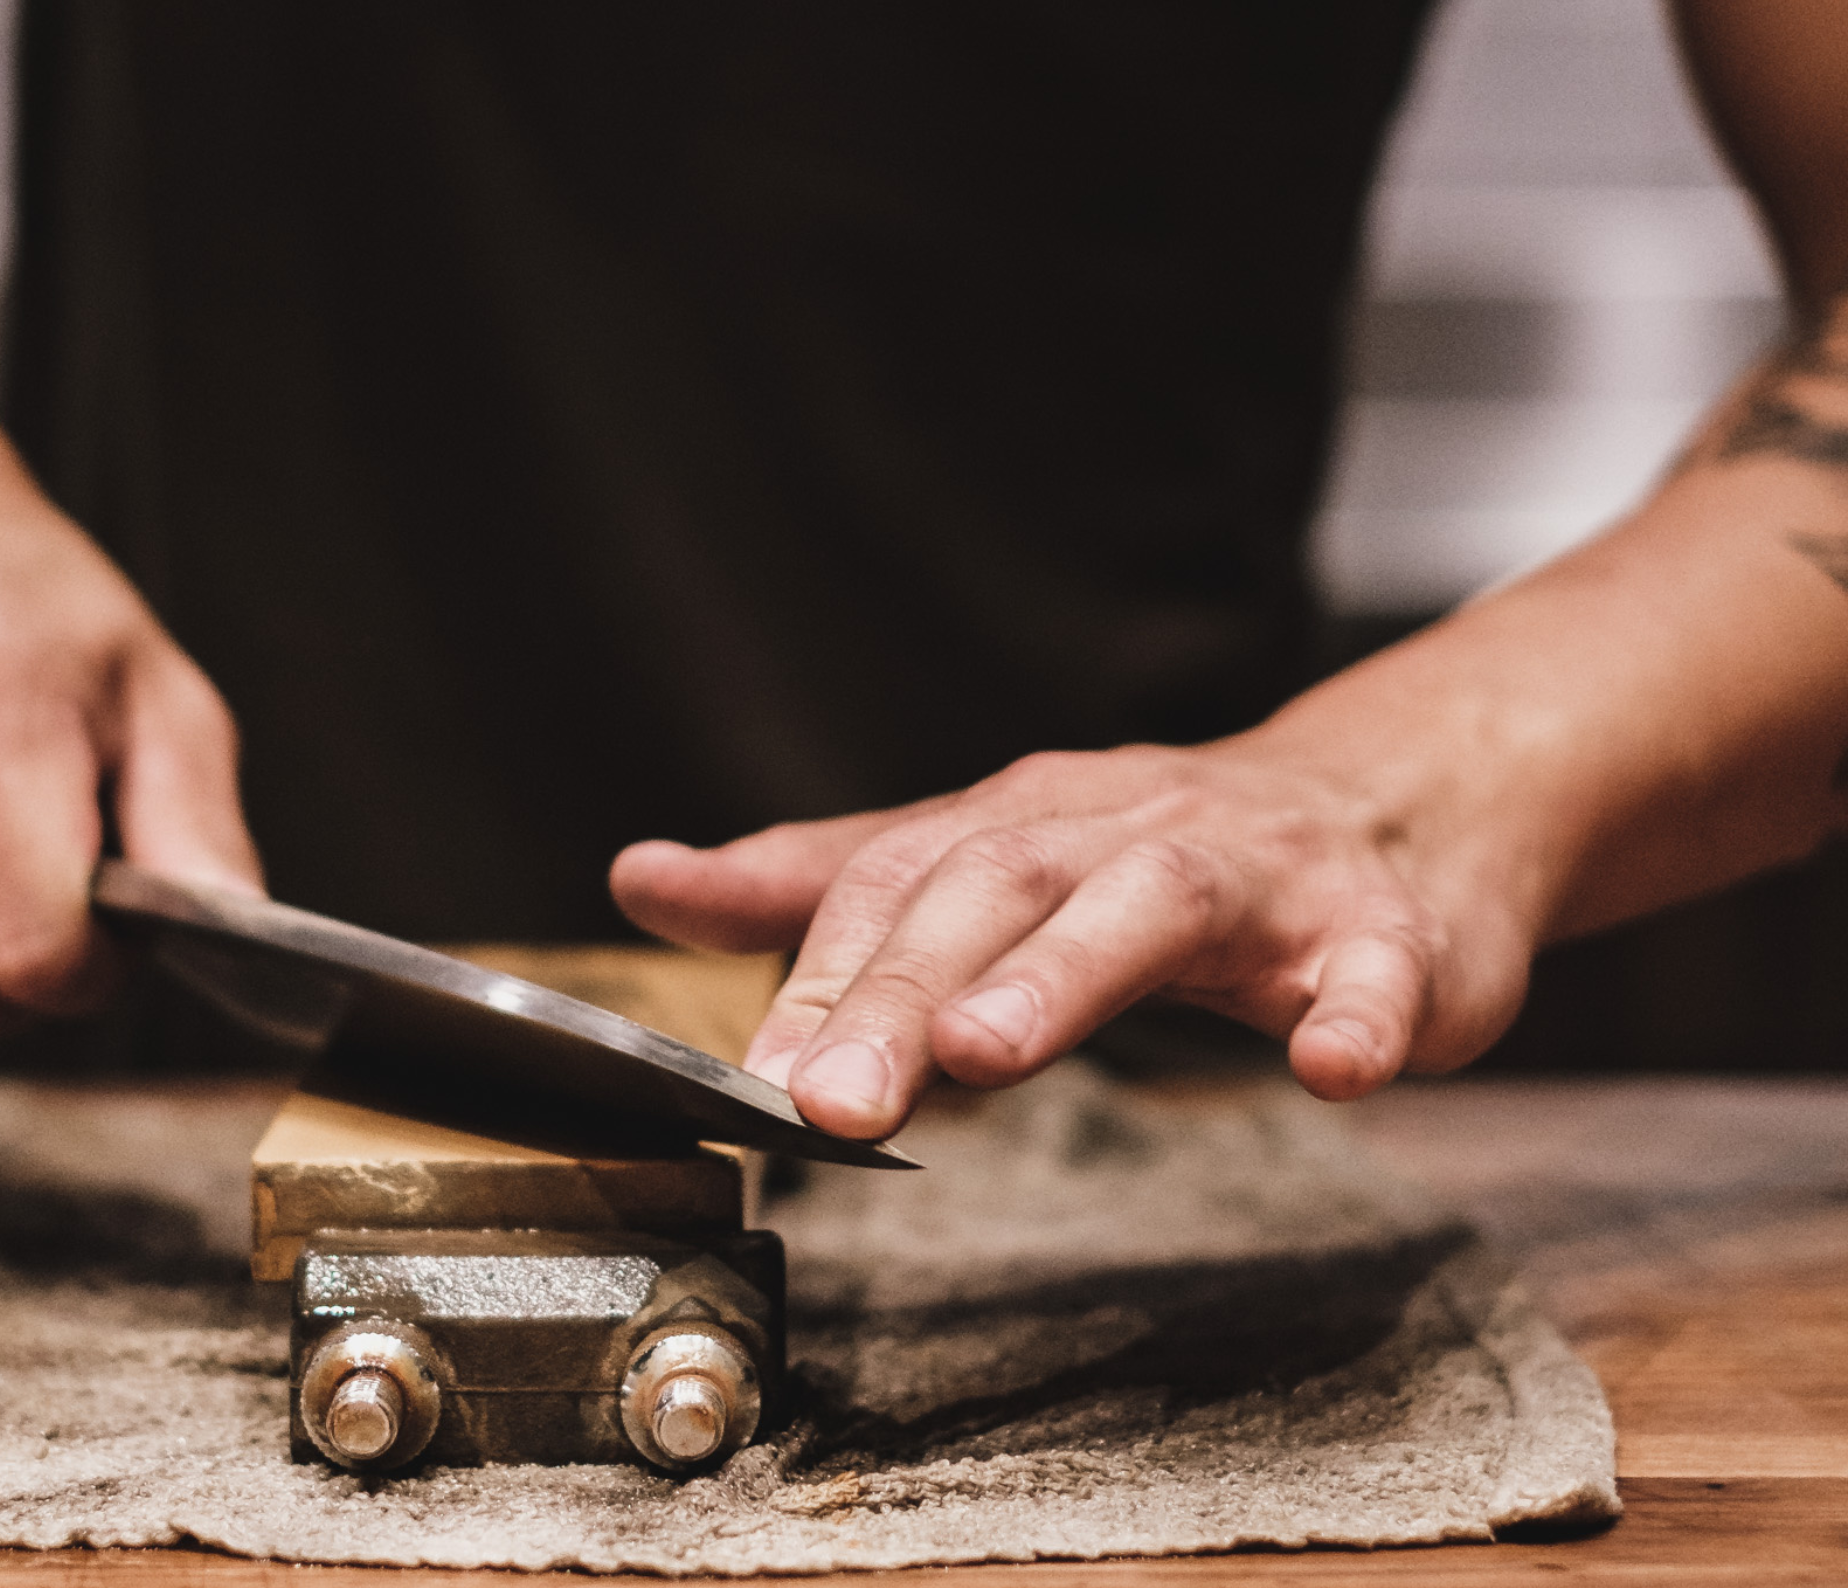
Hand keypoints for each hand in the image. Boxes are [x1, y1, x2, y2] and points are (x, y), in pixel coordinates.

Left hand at [611, 741, 1537, 1138]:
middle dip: (907, 990)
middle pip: (1001, 888)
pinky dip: (1359, 1012)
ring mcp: (1264, 874)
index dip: (826, 976)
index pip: (904, 883)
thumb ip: (821, 881)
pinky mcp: (1389, 932)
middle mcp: (1126, 828)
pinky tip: (1333, 1069)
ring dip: (1065, 972)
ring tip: (988, 1048)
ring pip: (1155, 901)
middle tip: (828, 1099)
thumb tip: (645, 879)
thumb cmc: (1164, 848)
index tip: (754, 1082)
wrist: (1400, 798)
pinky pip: (1381, 970)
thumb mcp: (982, 851)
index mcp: (1027, 822)